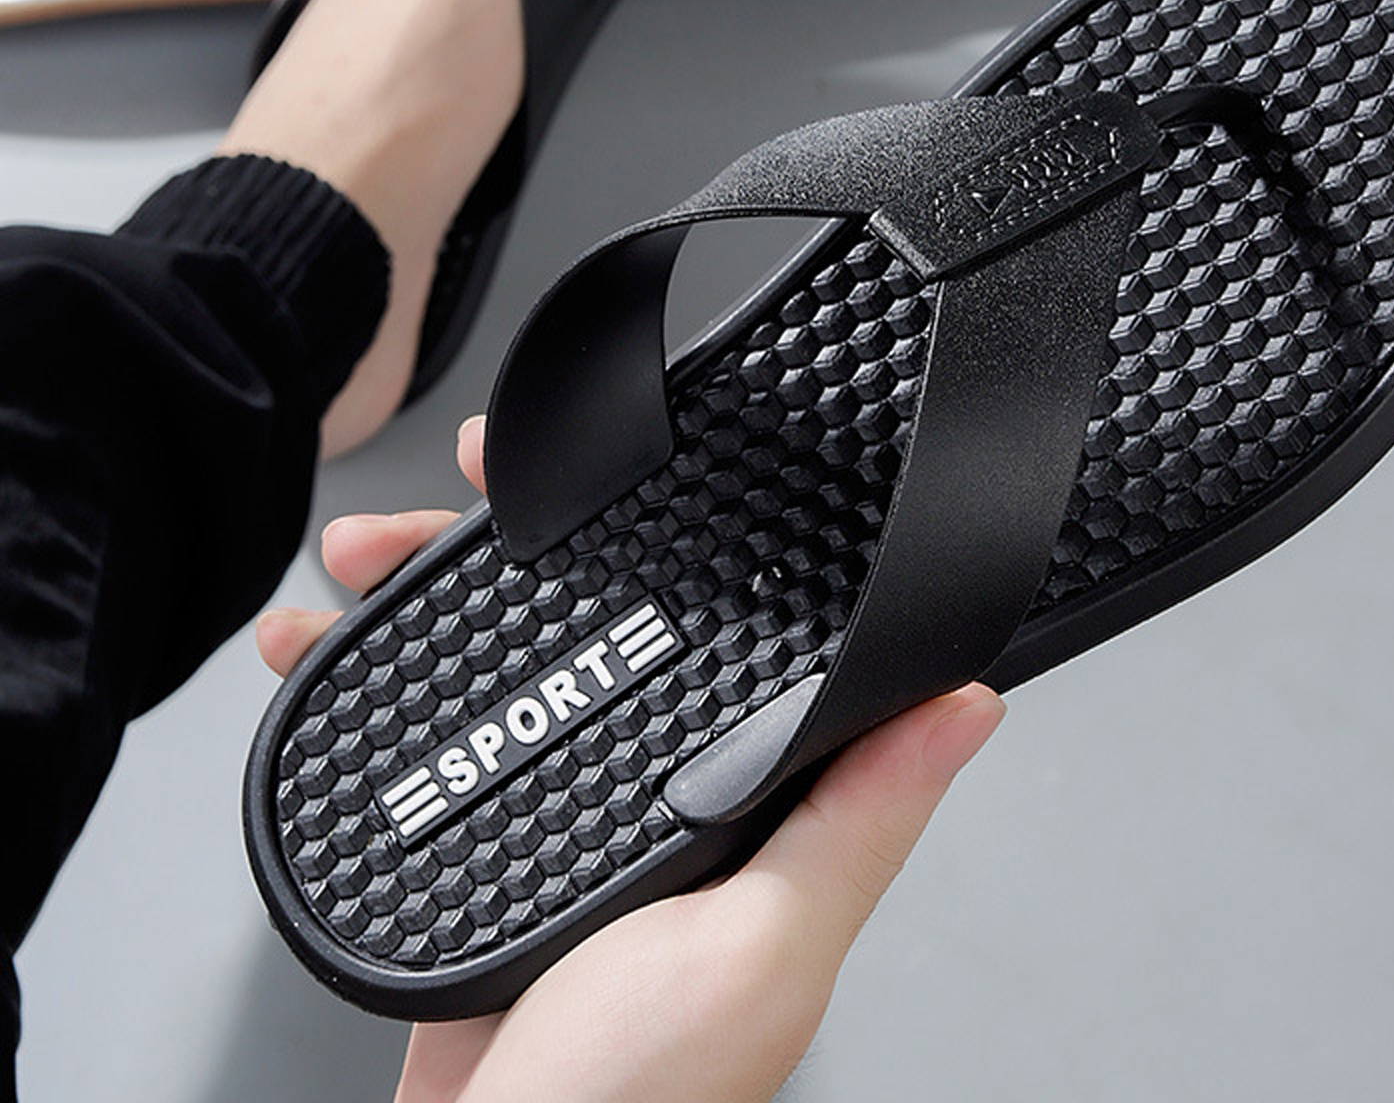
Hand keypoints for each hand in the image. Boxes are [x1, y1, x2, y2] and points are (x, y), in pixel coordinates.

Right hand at [257, 418, 1004, 1102]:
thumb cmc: (637, 1099)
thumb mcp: (763, 946)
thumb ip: (853, 822)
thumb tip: (965, 707)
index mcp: (740, 801)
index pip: (725, 628)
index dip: (681, 529)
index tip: (630, 456)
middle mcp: (650, 795)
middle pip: (588, 617)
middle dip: (517, 539)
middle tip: (460, 494)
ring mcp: (557, 813)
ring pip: (489, 659)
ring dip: (424, 593)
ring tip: (368, 559)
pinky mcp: (476, 845)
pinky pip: (420, 737)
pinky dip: (364, 683)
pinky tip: (328, 654)